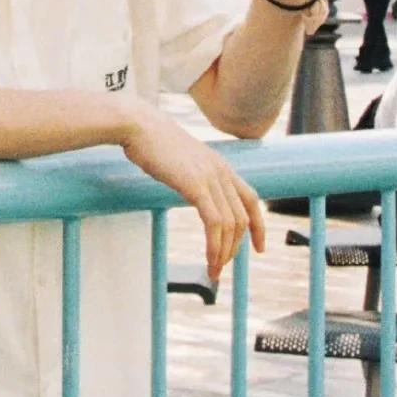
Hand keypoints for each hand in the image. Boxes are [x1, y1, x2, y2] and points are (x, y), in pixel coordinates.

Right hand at [121, 106, 265, 281]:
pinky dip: (215, 245)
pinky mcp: (196, 185)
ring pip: (231, 224)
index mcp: (220, 165)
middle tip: (222, 266)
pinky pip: (214, 222)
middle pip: (243, 218)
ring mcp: (210, 177)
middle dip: (235, 247)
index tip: (259, 248)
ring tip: (213, 270)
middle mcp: (221, 171)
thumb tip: (188, 183)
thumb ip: (191, 172)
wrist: (138, 125)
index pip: (251, 199)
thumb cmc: (151, 141)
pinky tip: (209, 259)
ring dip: (224, 252)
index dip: (259, 225)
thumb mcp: (179, 158)